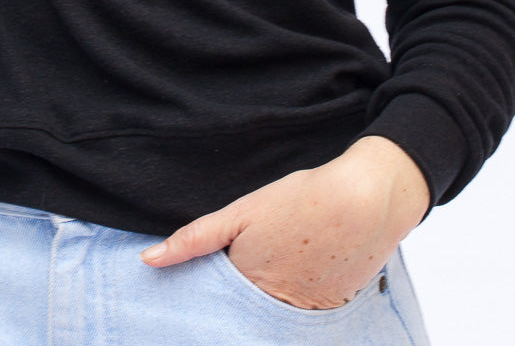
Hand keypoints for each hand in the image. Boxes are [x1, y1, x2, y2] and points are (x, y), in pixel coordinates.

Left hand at [138, 136, 429, 310]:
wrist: (365, 201)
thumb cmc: (301, 200)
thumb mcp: (240, 211)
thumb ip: (194, 239)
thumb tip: (149, 260)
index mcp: (247, 284)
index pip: (217, 302)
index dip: (214, 288)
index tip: (213, 278)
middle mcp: (275, 307)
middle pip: (246, 311)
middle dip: (241, 296)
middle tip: (257, 258)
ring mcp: (307, 314)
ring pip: (275, 314)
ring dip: (272, 296)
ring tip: (284, 258)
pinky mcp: (333, 311)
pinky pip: (305, 313)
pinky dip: (300, 296)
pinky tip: (305, 267)